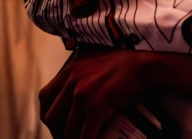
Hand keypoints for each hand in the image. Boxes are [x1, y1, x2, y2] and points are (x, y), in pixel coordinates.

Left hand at [39, 47, 155, 138]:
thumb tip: (80, 88)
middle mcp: (72, 80)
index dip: (48, 114)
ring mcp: (82, 93)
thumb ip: (84, 71)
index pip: (45, 97)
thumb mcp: (97, 60)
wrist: (146, 63)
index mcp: (71, 69)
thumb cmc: (128, 62)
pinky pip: (85, 134)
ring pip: (68, 128)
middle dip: (57, 132)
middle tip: (66, 137)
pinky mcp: (96, 106)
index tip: (55, 124)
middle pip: (52, 115)